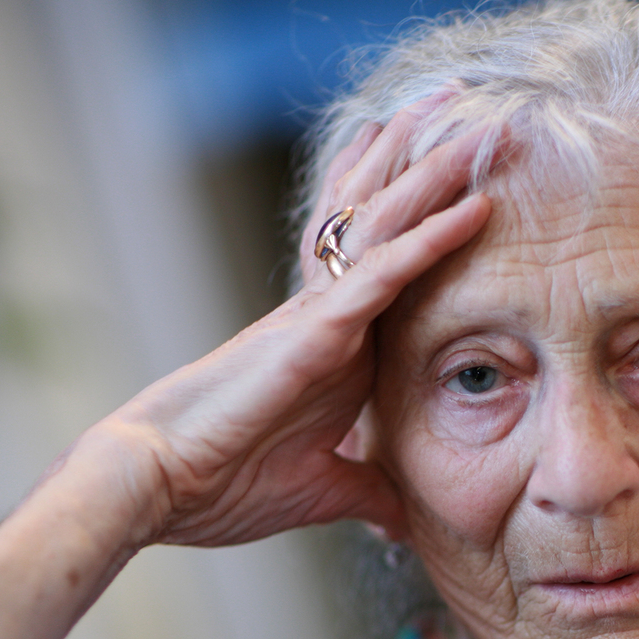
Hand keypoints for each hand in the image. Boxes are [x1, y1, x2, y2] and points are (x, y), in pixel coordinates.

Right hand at [88, 97, 494, 548]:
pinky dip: (429, 242)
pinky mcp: (313, 333)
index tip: (469, 181)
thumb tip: (404, 526)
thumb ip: (370, 495)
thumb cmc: (224, 483)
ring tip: (480, 123)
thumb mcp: (325, 491)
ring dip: (437, 177)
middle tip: (474, 111)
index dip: (428, 220)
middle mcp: (331, 317)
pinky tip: (471, 210)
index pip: (395, 269)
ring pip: (389, 228)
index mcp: (337, 347)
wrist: (157, 487)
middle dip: (430, 167)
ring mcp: (321, 317)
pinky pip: (382, 275)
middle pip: (388, 224)